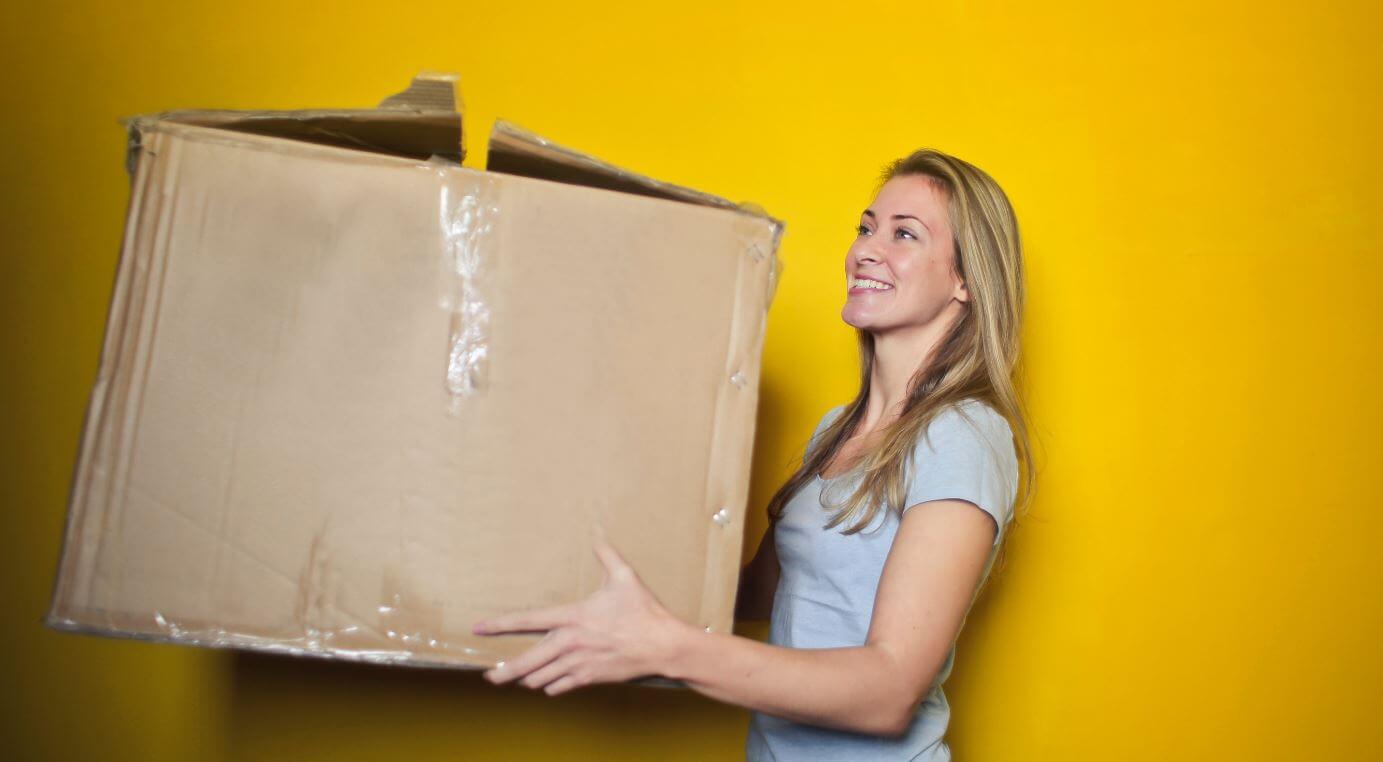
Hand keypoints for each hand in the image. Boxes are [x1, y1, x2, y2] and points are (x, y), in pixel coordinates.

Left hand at [471, 528, 691, 695]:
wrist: (662, 646)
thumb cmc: (643, 611)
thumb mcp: (624, 577)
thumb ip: (606, 554)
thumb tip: (597, 529)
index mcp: (572, 617)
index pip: (527, 620)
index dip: (499, 624)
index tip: (479, 628)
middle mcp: (569, 643)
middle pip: (526, 662)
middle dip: (504, 672)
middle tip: (489, 677)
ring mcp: (578, 664)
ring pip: (540, 678)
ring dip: (528, 679)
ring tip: (518, 679)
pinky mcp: (589, 679)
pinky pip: (560, 687)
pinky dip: (551, 686)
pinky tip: (548, 684)